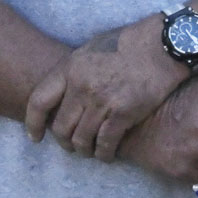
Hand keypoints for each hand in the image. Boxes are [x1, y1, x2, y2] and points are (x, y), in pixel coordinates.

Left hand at [25, 14, 188, 161]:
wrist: (163, 44)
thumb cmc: (129, 43)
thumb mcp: (92, 48)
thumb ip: (75, 71)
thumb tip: (65, 93)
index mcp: (71, 67)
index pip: (39, 101)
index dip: (34, 123)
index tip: (36, 137)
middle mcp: (82, 86)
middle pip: (60, 128)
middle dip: (64, 142)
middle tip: (72, 145)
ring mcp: (102, 101)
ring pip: (81, 140)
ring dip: (84, 150)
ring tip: (90, 150)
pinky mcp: (124, 113)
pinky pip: (105, 144)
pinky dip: (104, 154)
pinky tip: (107, 154)